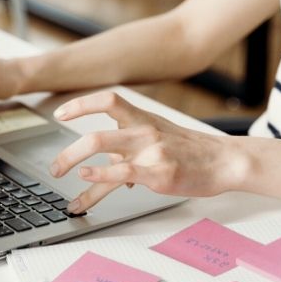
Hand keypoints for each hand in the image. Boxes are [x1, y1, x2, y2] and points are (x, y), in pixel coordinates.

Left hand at [50, 91, 246, 212]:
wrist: (225, 161)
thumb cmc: (190, 150)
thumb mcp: (158, 136)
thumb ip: (129, 149)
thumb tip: (105, 169)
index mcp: (143, 118)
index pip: (107, 100)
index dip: (80, 105)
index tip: (60, 113)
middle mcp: (143, 131)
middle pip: (95, 135)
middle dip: (67, 153)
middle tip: (55, 167)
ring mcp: (151, 151)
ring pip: (103, 150)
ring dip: (74, 165)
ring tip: (62, 181)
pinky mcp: (159, 173)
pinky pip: (123, 173)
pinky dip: (99, 177)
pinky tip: (85, 181)